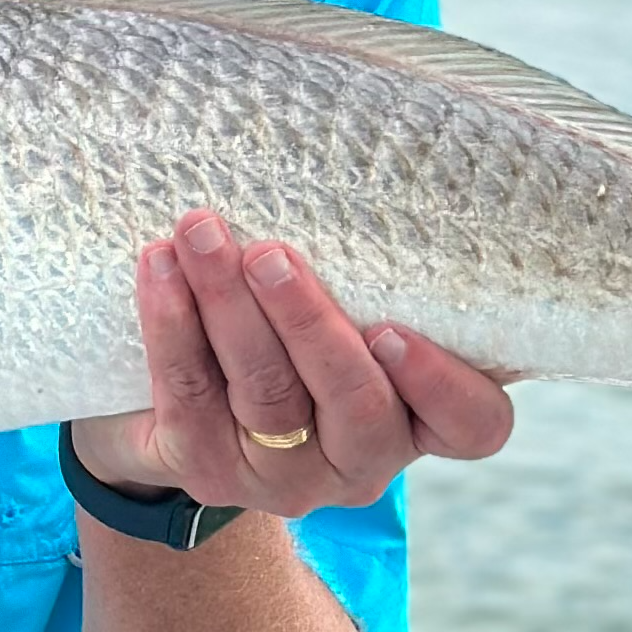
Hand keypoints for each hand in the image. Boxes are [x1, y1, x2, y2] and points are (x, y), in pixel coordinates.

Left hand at [69, 211, 514, 519]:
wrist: (169, 413)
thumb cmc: (286, 333)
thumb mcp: (344, 308)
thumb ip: (367, 271)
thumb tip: (364, 156)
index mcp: (417, 417)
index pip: (472, 425)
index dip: (444, 385)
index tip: (393, 329)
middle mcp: (362, 459)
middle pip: (356, 402)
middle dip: (308, 322)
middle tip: (270, 254)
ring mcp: (285, 474)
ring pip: (268, 394)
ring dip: (230, 306)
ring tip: (201, 236)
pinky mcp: (209, 471)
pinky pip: (190, 395)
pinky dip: (173, 325)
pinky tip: (159, 268)